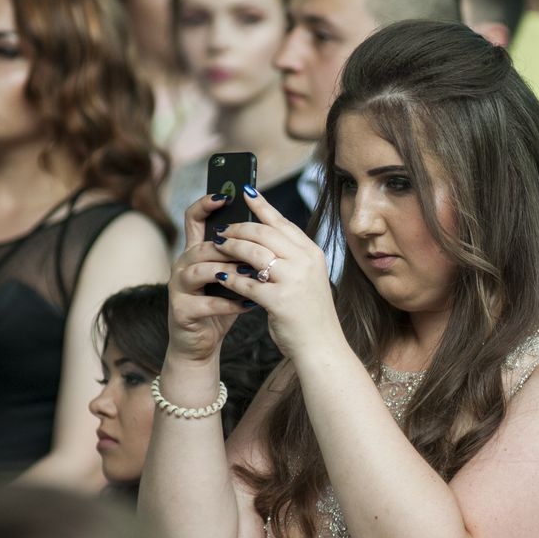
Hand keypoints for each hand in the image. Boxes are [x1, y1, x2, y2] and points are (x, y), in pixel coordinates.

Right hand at [166, 193, 250, 364]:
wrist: (201, 342)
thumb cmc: (220, 305)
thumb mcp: (231, 276)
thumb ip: (241, 254)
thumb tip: (269, 228)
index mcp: (195, 252)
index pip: (194, 218)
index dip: (206, 204)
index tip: (226, 195)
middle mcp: (182, 265)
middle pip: (202, 245)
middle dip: (230, 246)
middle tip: (257, 250)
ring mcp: (178, 288)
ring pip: (201, 270)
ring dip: (229, 272)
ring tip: (253, 276)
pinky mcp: (182, 311)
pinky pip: (207, 303)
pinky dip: (230, 304)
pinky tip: (249, 304)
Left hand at [203, 187, 340, 361]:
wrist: (321, 346)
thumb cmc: (309, 313)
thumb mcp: (307, 277)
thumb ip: (291, 256)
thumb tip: (262, 237)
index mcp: (312, 253)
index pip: (282, 222)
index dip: (262, 206)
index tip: (245, 192)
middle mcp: (305, 262)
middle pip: (264, 232)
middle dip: (238, 228)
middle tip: (222, 230)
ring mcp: (293, 280)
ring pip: (253, 252)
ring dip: (230, 247)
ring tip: (217, 246)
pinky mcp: (279, 300)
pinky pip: (246, 282)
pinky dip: (231, 278)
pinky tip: (220, 276)